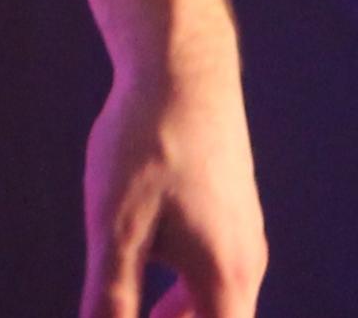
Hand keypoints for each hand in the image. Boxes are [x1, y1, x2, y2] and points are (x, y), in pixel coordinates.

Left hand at [81, 52, 264, 317]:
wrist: (184, 66)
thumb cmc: (147, 144)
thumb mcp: (115, 227)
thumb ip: (110, 296)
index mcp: (228, 280)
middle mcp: (247, 264)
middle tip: (122, 314)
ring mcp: (243, 236)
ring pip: (213, 302)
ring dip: (172, 317)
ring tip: (129, 311)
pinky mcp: (230, 212)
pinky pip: (211, 272)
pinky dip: (180, 292)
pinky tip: (140, 276)